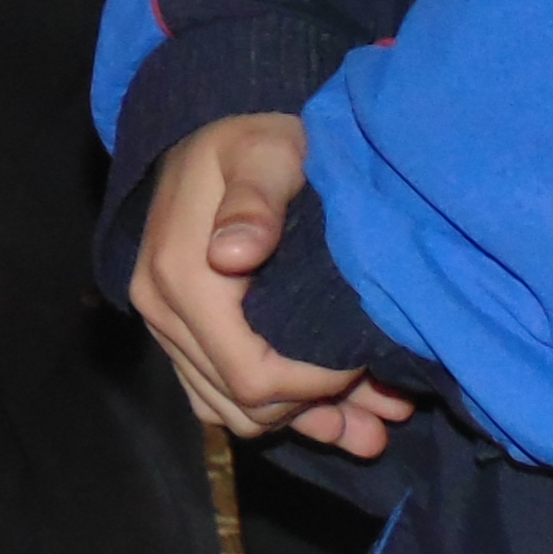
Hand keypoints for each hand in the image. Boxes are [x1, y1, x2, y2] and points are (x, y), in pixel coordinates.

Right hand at [128, 113, 416, 457]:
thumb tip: (233, 255)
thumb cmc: (250, 140)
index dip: (313, 387)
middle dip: (319, 410)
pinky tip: (331, 410)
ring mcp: (165, 327)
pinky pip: (218, 397)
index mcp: (180, 277)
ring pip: (233, 411)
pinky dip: (276, 411)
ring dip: (305, 419)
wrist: (211, 133)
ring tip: (373, 419)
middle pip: (243, 404)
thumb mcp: (265, 155)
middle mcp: (162, 311)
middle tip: (390, 401)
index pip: (250, 375)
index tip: (364, 361)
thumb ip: (252, 201)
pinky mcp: (177, 333)